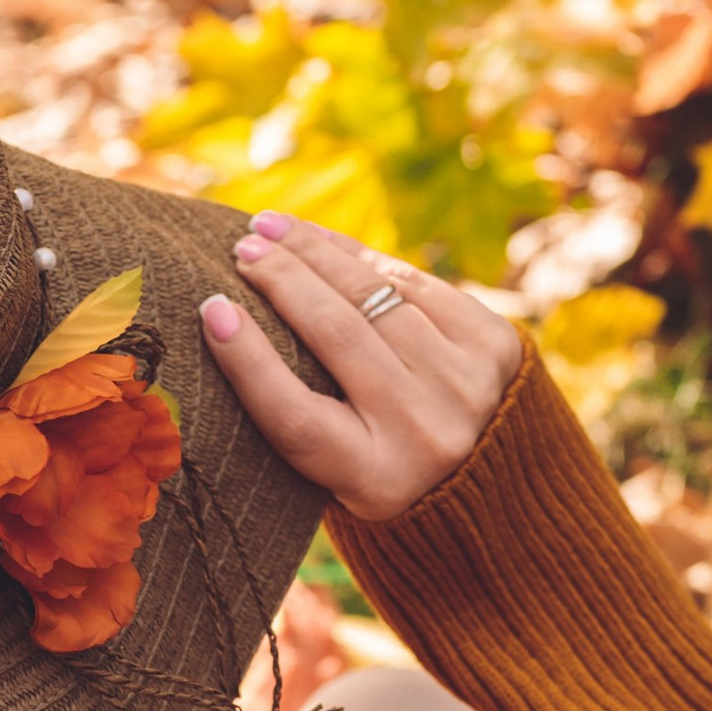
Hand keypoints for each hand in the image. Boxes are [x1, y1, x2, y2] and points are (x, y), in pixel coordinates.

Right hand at [200, 213, 521, 524]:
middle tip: (240, 249)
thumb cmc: (384, 469)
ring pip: (373, 296)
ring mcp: (465, 384)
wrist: (500, 482)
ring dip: (315, 252)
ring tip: (270, 228)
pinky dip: (359, 256)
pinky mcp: (493, 343)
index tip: (211, 309)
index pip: (296, 416)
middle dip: (280, 280)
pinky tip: (321, 241)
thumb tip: (227, 316)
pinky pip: (411, 283)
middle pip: (335, 337)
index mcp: (375, 482)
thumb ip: (298, 414)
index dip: (248, 359)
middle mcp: (425, 434)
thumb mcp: (341, 470)